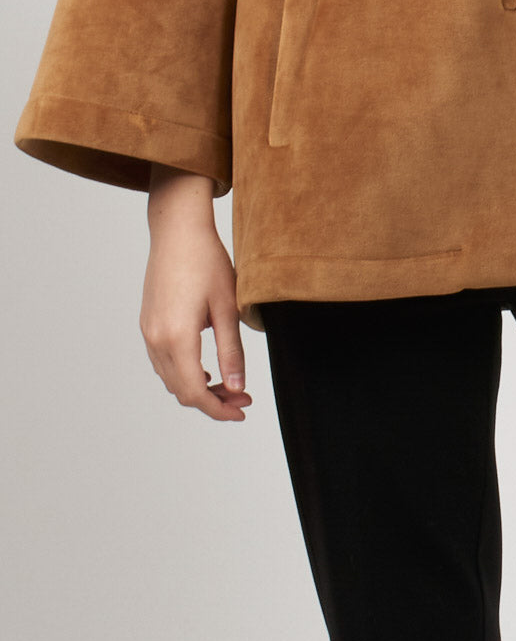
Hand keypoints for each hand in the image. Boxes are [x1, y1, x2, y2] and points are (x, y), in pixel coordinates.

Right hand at [140, 166, 251, 421]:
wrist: (178, 230)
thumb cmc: (207, 261)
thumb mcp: (227, 308)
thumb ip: (231, 351)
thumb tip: (237, 386)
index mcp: (176, 337)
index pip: (194, 392)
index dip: (219, 409)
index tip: (242, 410)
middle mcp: (155, 339)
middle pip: (181, 390)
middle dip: (212, 400)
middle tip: (243, 396)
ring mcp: (147, 331)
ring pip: (170, 378)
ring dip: (197, 387)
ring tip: (228, 382)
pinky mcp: (147, 323)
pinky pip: (162, 362)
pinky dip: (183, 372)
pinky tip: (205, 366)